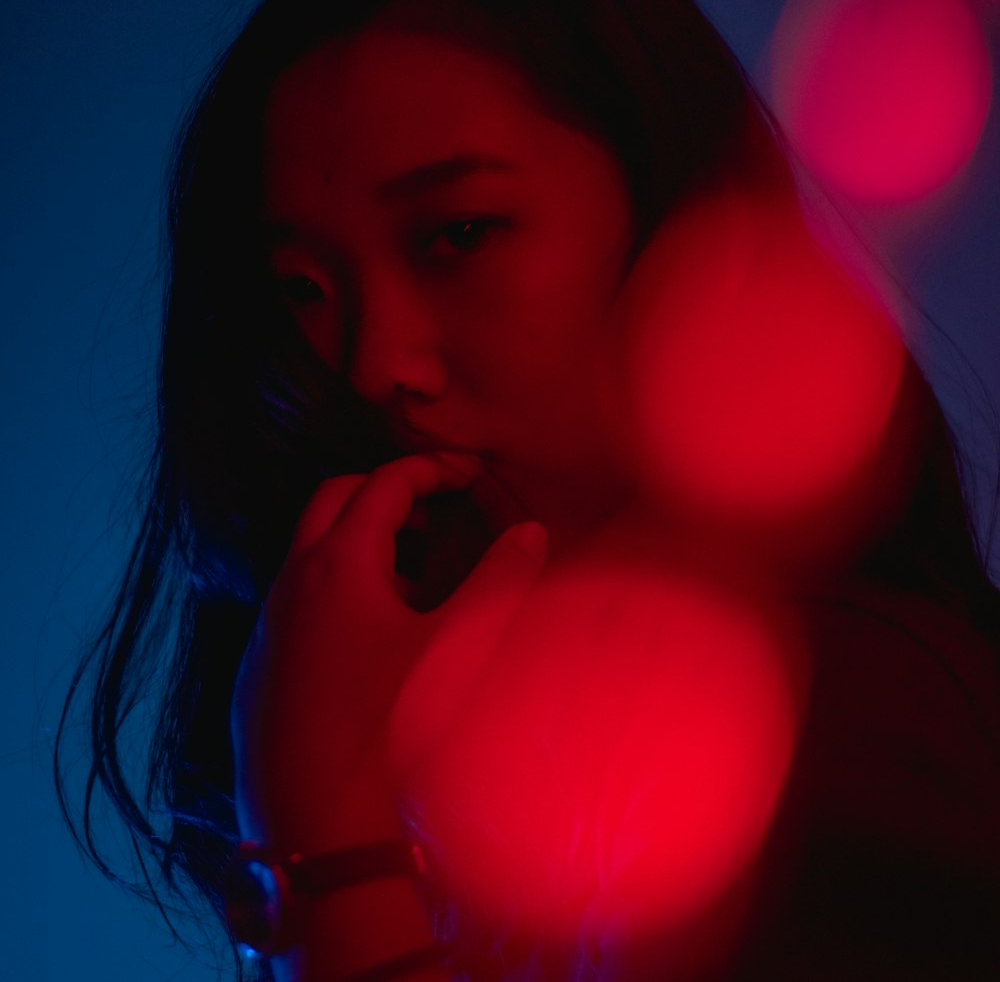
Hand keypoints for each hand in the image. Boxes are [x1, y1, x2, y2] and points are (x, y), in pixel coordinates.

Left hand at [230, 451, 547, 851]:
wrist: (321, 833)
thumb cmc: (394, 731)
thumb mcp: (461, 647)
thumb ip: (500, 580)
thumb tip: (530, 532)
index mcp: (338, 564)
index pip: (384, 484)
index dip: (429, 470)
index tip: (468, 475)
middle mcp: (290, 585)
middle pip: (333, 501)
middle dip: (384, 494)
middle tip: (435, 515)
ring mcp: (266, 631)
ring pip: (309, 556)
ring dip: (360, 548)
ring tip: (418, 585)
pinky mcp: (256, 675)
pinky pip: (294, 607)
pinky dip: (336, 596)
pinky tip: (376, 645)